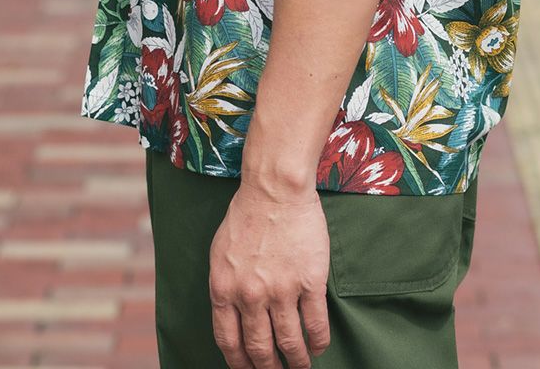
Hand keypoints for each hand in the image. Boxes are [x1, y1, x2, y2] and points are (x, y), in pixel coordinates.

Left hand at [209, 181, 331, 367]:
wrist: (275, 188)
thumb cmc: (247, 214)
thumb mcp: (221, 253)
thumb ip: (226, 286)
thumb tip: (232, 316)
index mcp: (223, 289)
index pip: (229, 341)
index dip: (239, 363)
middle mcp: (250, 296)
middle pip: (259, 349)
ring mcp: (281, 290)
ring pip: (289, 343)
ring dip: (296, 361)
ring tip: (300, 367)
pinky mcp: (309, 282)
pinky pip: (315, 324)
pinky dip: (317, 341)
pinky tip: (318, 346)